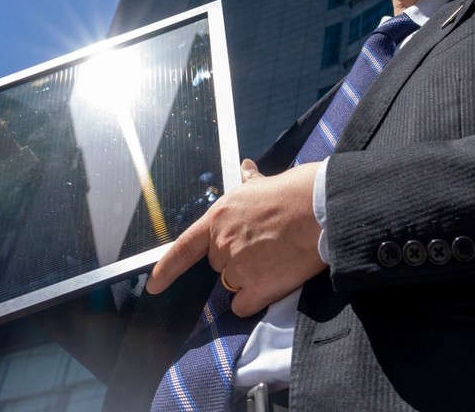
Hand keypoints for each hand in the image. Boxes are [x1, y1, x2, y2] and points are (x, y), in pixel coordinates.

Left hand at [146, 159, 325, 316]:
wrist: (320, 209)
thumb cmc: (297, 192)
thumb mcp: (266, 183)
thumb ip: (250, 183)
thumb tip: (246, 168)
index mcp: (219, 217)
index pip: (184, 248)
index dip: (166, 269)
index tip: (154, 286)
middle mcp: (222, 243)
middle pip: (220, 266)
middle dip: (238, 261)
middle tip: (268, 246)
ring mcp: (237, 267)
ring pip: (235, 285)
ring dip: (251, 278)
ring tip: (278, 258)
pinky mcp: (255, 287)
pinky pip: (244, 305)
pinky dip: (257, 299)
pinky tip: (275, 281)